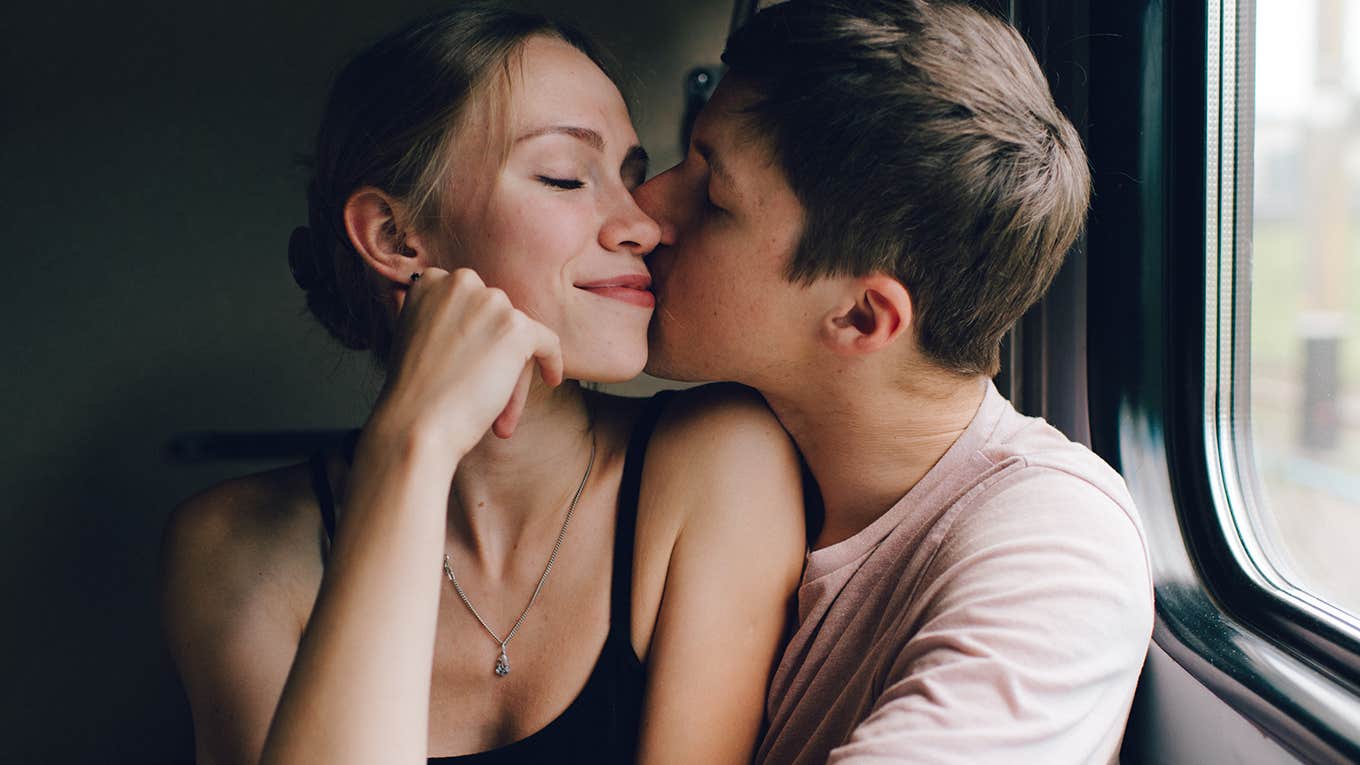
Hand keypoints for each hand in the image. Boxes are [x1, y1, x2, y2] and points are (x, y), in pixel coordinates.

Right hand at [371, 267, 563, 458]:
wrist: (415, 425)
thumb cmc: (414, 392)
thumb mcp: (416, 337)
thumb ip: (442, 317)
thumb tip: (478, 321)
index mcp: (431, 281)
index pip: (470, 301)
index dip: (474, 334)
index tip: (469, 361)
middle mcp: (461, 282)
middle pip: (496, 315)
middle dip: (494, 350)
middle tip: (482, 388)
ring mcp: (490, 302)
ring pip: (519, 333)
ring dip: (513, 368)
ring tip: (496, 406)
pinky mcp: (516, 327)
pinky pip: (547, 341)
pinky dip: (552, 361)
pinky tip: (551, 378)